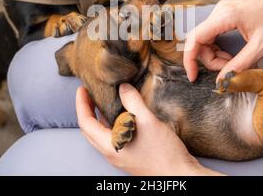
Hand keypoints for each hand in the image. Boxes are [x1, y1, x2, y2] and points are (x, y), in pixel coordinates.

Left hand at [76, 84, 220, 175]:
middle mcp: (111, 152)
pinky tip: (124, 114)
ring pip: (102, 135)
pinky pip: (114, 138)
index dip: (82, 104)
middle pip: (90, 130)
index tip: (82, 88)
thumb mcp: (148, 122)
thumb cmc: (163, 153)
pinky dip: (113, 124)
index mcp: (110, 146)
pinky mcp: (130, 156)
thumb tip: (122, 87)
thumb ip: (133, 102)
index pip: (86, 123)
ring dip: (99, 117)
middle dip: (87, 110)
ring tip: (105, 101)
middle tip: (90, 93)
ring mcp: (120, 156)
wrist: (180, 175)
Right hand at [184, 0, 262, 81]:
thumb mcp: (261, 46)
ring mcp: (223, 11)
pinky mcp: (228, 14)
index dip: (190, 59)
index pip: (195, 39)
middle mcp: (219, 11)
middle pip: (199, 40)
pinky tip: (232, 55)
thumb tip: (223, 79)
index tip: (193, 76)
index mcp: (225, 16)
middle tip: (228, 70)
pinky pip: (214, 34)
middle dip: (209, 59)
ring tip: (233, 62)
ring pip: (206, 38)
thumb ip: (240, 64)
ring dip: (215, 55)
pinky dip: (219, 48)